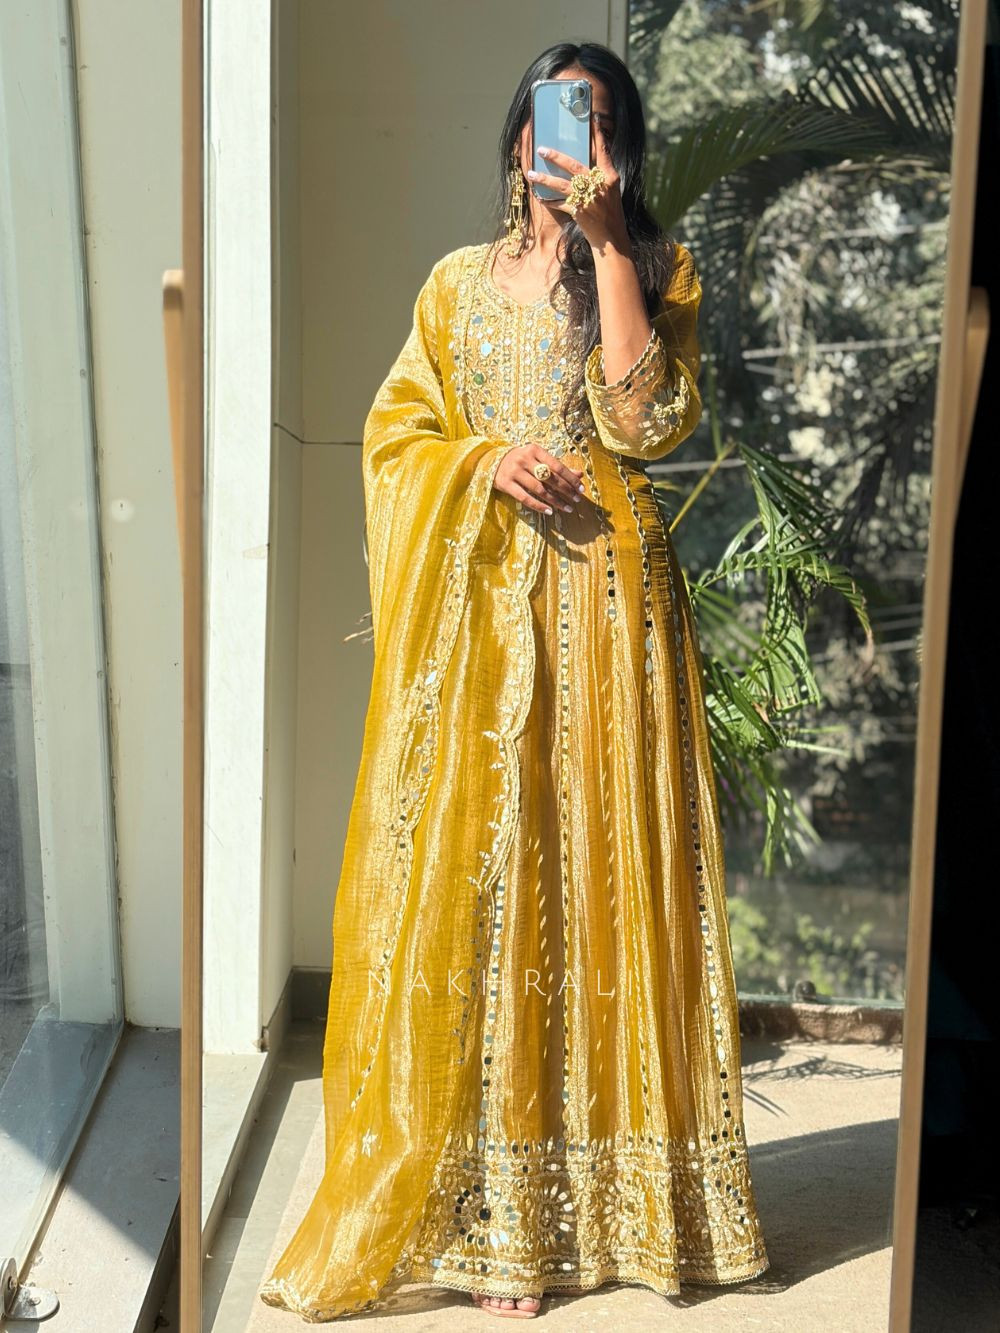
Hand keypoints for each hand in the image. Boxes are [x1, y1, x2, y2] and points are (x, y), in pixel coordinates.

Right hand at [493, 444, 585, 515]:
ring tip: (566, 508)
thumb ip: (557, 467)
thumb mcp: (537, 458)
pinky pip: (525, 498)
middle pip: (550, 478)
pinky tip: (549, 511)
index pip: (557, 466)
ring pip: (539, 489)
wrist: (491, 461)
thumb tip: (580, 474)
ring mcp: (514, 472)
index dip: (571, 478)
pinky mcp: (506, 484)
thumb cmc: (520, 460)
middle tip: (577, 500)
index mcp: (535, 450)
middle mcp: (524, 459)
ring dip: (555, 501)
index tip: (581, 489)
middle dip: (566, 490)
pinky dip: (538, 506)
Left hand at [524, 126, 625, 249]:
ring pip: (563, 184)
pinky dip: (548, 200)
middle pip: (575, 166)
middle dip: (557, 157)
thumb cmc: (611, 214)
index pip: (603, 151)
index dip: (598, 134)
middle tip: (542, 149)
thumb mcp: (611, 191)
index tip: (593, 118)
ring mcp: (588, 199)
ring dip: (545, 178)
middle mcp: (599, 185)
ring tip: (531, 174)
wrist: (611, 239)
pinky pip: (559, 203)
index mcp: (609, 177)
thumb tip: (585, 162)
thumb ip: (601, 175)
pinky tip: (538, 195)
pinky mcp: (579, 212)